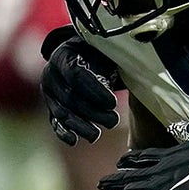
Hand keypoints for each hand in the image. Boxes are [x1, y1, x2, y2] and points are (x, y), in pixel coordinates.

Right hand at [40, 25, 122, 144]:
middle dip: (92, 112)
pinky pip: (55, 121)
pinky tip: (74, 140)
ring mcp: (49, 93)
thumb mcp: (105, 49)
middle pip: (70, 98)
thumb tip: (138, 65)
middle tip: (113, 121)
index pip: (75, 75)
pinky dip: (64, 132)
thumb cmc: (100, 52)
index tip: (113, 102)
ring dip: (80, 126)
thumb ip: (115, 56)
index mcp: (63, 56)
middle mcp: (51, 75)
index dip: (94, 90)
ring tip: (97, 135)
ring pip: (62, 113)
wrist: (83, 56)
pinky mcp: (52, 107)